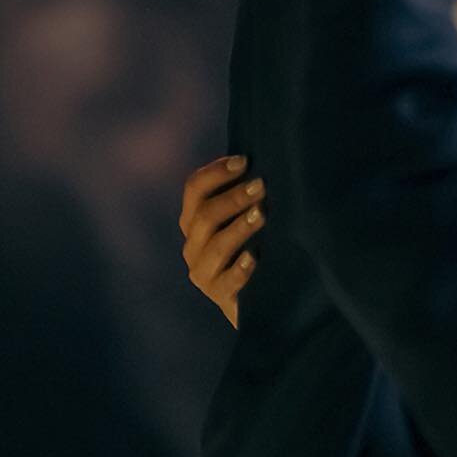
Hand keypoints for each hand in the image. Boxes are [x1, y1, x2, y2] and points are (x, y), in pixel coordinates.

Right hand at [178, 154, 266, 328]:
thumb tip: (260, 160)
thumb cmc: (257, 243)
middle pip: (205, 215)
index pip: (194, 189)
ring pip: (215, 246)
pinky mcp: (219, 295)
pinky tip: (254, 256)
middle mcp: (193, 244)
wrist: (260, 296)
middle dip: (234, 197)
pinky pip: (226, 281)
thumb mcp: (248, 214)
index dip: (216, 172)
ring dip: (239, 228)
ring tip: (262, 215)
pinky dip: (240, 268)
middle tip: (262, 186)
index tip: (244, 161)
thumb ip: (246, 192)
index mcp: (195, 218)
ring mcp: (203, 272)